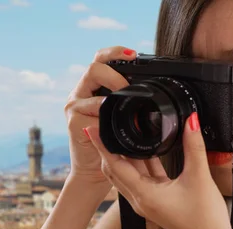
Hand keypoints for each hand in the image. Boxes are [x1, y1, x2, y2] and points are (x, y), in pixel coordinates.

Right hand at [64, 46, 135, 184]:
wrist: (97, 171)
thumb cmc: (115, 145)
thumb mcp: (125, 119)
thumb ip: (132, 104)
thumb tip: (160, 91)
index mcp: (95, 88)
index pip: (102, 60)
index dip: (116, 52)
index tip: (134, 54)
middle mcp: (82, 93)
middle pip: (94, 66)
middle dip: (114, 71)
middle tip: (128, 83)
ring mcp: (75, 106)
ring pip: (90, 82)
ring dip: (111, 87)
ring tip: (126, 96)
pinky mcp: (73, 122)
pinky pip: (89, 110)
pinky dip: (104, 111)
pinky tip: (114, 115)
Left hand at [84, 112, 232, 228]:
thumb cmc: (205, 219)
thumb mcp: (199, 177)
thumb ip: (194, 146)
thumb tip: (190, 121)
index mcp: (144, 195)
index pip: (115, 166)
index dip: (103, 146)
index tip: (93, 129)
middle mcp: (140, 199)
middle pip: (115, 171)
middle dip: (108, 149)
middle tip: (105, 127)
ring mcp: (147, 202)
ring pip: (128, 175)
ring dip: (124, 156)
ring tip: (123, 134)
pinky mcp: (156, 202)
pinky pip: (143, 179)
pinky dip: (141, 164)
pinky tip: (147, 149)